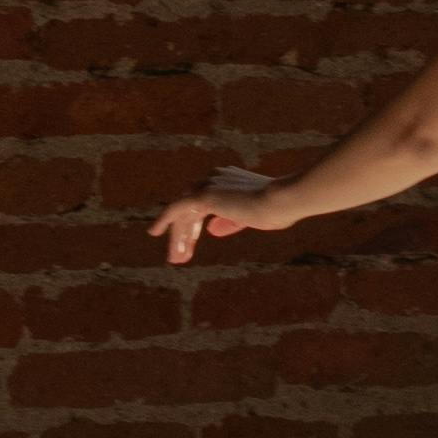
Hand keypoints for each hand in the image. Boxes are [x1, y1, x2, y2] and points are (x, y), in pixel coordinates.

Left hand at [153, 169, 286, 267]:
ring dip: (178, 236)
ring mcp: (210, 185)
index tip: (192, 243)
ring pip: (184, 212)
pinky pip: (177, 209)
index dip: (196, 225)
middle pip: (190, 207)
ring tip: (175, 259)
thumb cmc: (277, 209)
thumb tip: (212, 229)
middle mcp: (216, 178)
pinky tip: (155, 233)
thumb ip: (230, 221)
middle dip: (185, 232)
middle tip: (180, 255)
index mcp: (228, 180)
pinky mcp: (205, 196)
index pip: (204, 202)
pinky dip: (165, 220)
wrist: (282, 201)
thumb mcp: (251, 218)